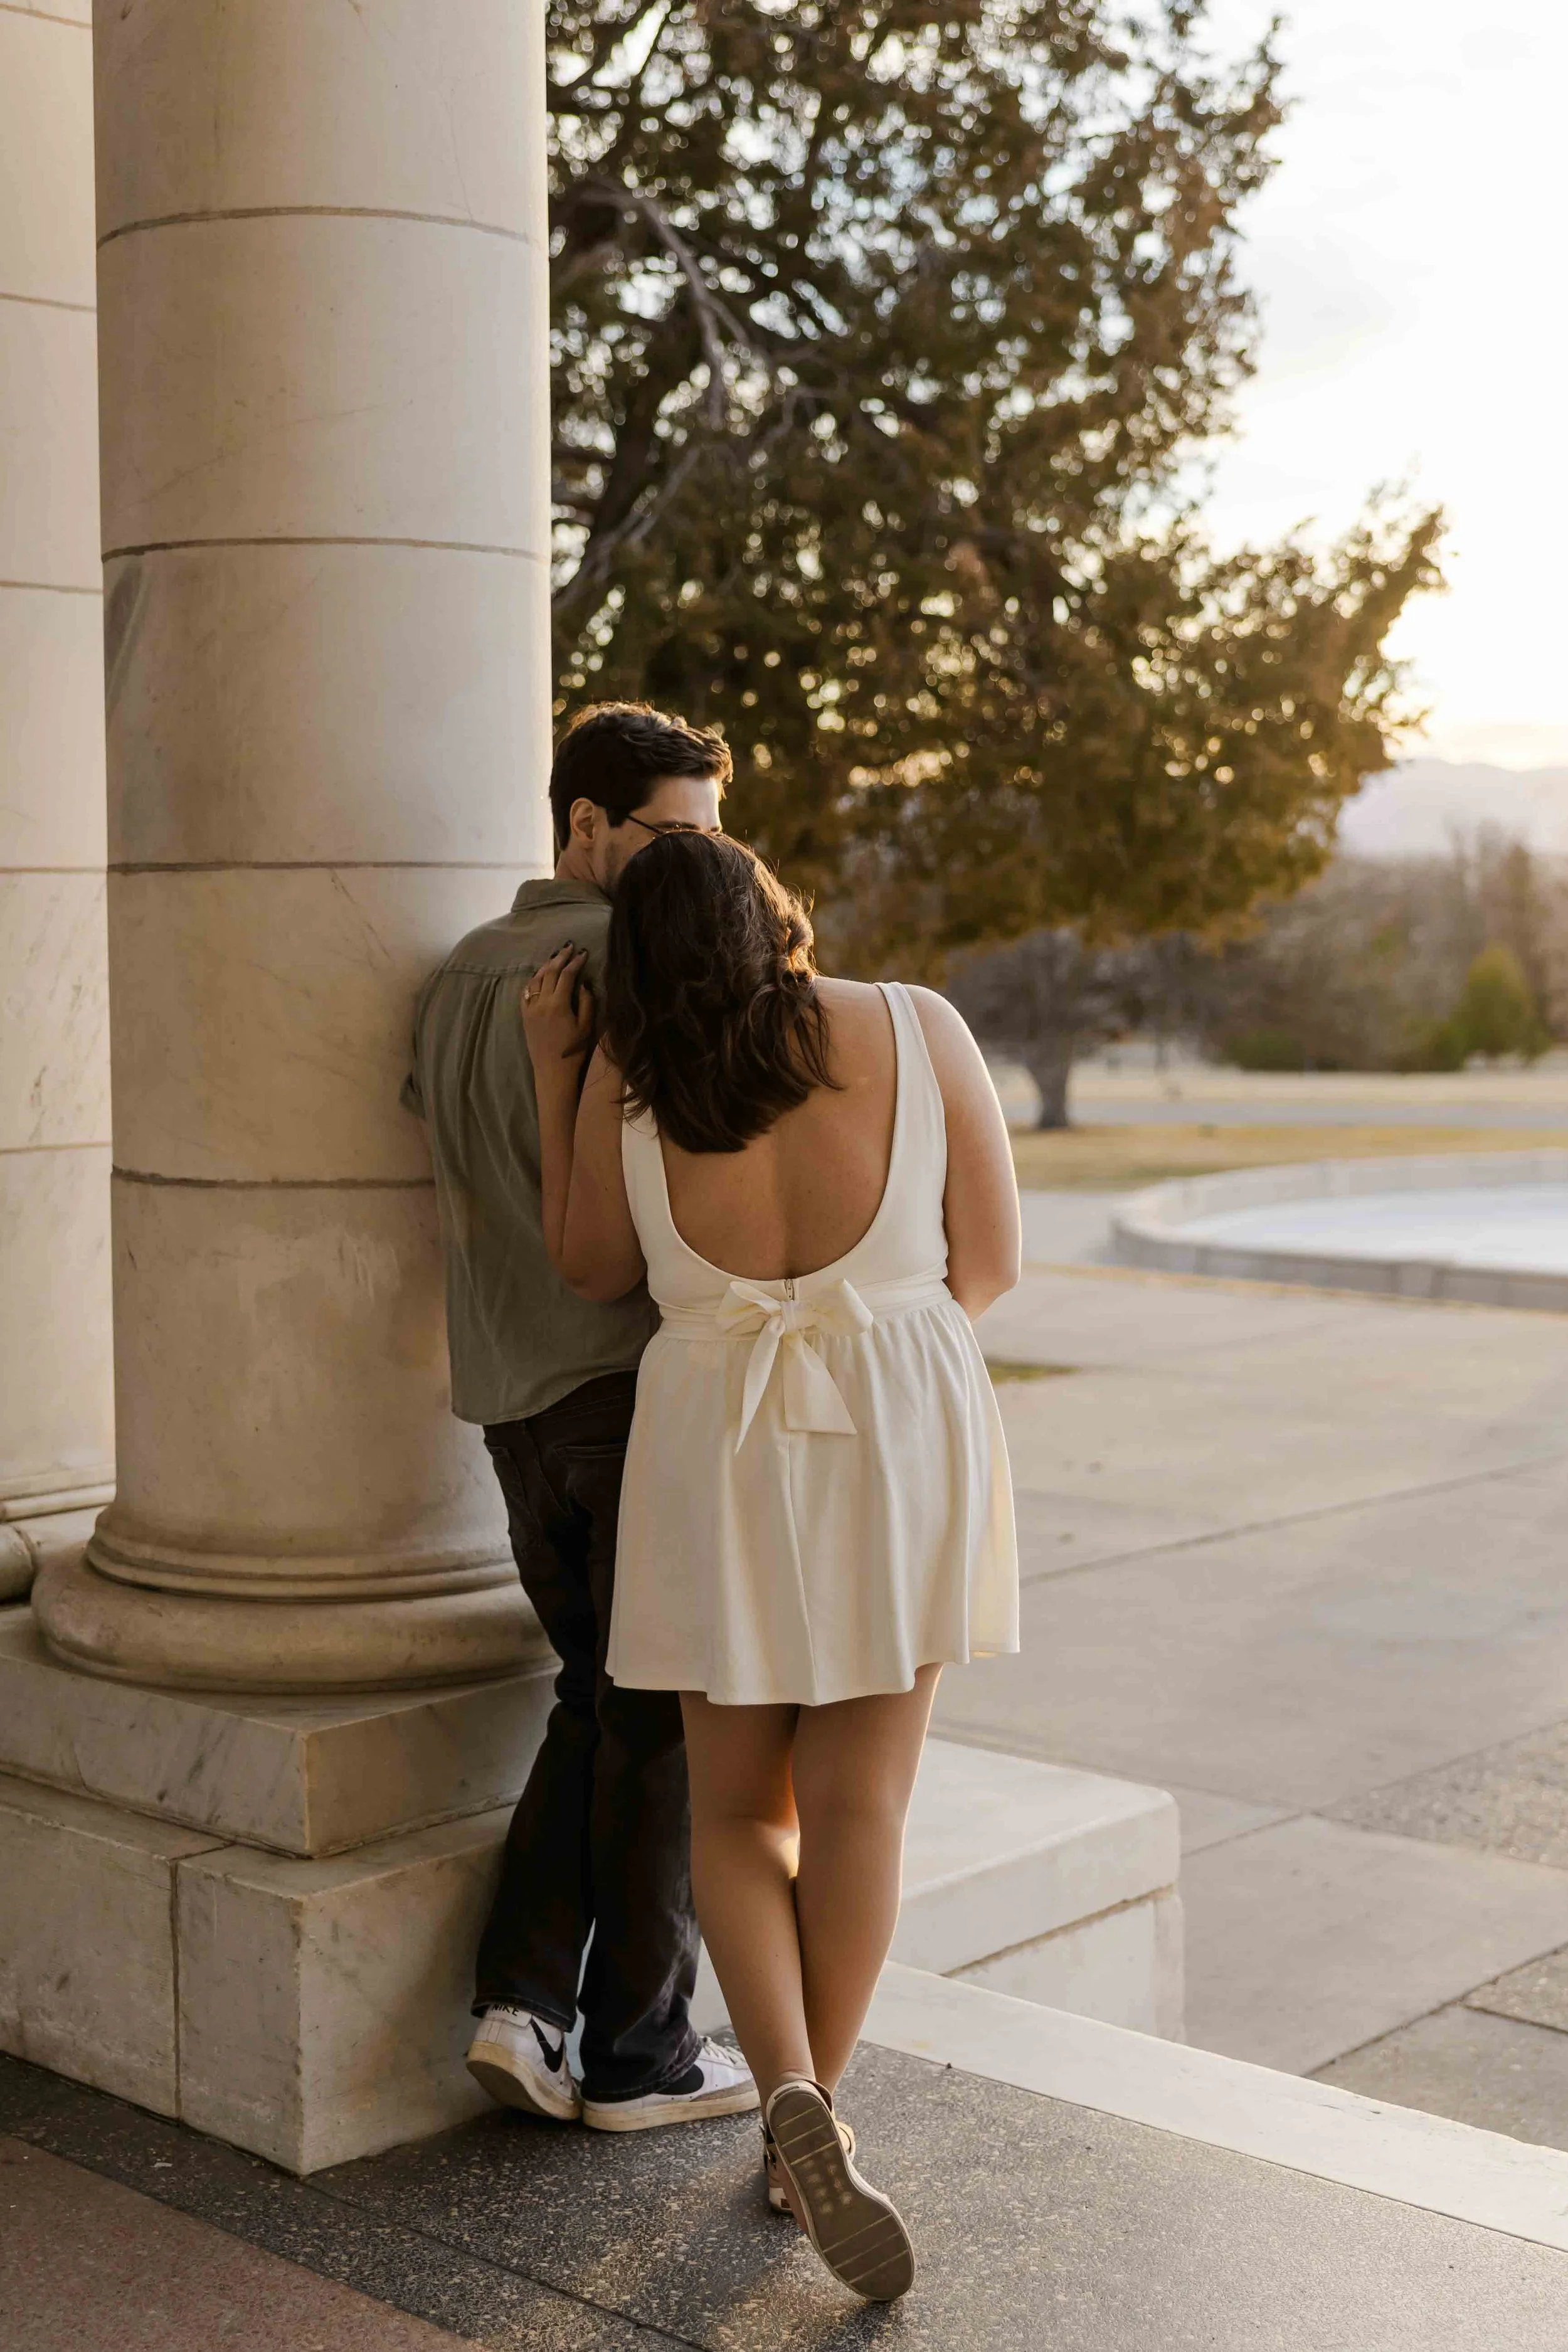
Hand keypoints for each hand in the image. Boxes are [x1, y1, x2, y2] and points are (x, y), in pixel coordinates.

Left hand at [521, 944, 594, 1071]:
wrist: (552, 1071)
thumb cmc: (573, 1051)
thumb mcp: (586, 1027)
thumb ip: (586, 1003)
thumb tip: (584, 983)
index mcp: (559, 1004)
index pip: (567, 975)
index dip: (576, 962)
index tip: (583, 952)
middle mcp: (541, 1002)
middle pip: (550, 972)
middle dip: (560, 957)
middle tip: (569, 947)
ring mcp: (530, 1008)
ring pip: (536, 979)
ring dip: (546, 966)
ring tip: (555, 958)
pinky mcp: (524, 1016)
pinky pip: (526, 992)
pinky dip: (533, 981)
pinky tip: (539, 976)